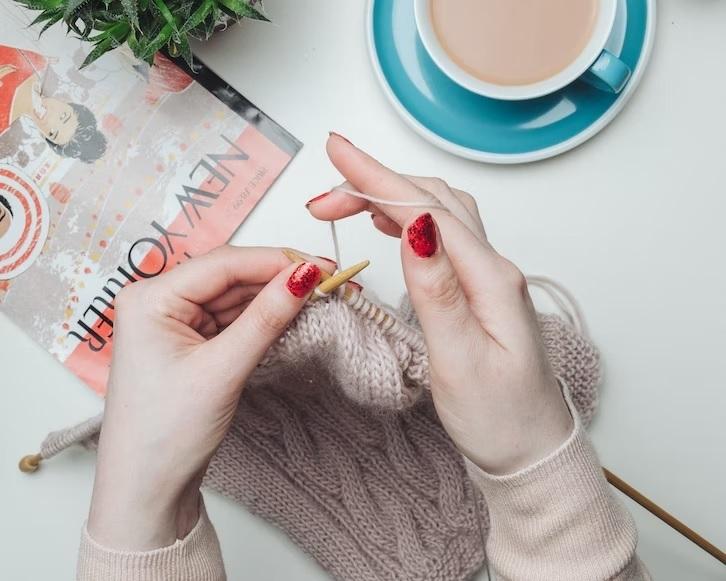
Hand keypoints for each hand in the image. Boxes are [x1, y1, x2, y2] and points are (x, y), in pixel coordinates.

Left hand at [88, 246, 327, 549]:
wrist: (147, 490)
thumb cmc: (164, 434)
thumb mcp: (222, 370)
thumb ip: (265, 319)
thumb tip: (305, 277)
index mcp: (150, 299)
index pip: (224, 264)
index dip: (276, 261)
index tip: (321, 266)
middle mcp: (159, 303)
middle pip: (232, 277)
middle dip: (281, 278)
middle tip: (330, 280)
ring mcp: (176, 323)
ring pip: (236, 297)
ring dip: (276, 298)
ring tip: (319, 297)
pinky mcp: (192, 343)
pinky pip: (234, 319)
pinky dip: (263, 318)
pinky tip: (292, 315)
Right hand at [307, 134, 572, 474]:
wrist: (530, 449)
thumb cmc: (498, 417)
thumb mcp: (460, 360)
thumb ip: (437, 290)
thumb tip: (415, 226)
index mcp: (490, 279)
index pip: (427, 209)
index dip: (378, 178)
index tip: (337, 153)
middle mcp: (493, 268)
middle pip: (432, 200)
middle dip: (376, 182)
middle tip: (323, 191)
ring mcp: (487, 276)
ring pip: (438, 213)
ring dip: (391, 195)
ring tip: (345, 199)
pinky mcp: (477, 289)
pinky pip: (442, 235)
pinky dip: (409, 217)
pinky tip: (389, 223)